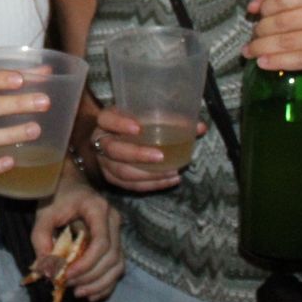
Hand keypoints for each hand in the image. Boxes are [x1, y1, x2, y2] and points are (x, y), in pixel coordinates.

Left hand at [34, 167, 122, 301]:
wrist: (68, 183)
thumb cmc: (56, 196)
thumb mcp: (44, 214)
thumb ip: (40, 239)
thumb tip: (45, 269)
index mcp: (98, 209)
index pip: (101, 243)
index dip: (86, 264)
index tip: (66, 275)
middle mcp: (113, 220)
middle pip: (112, 257)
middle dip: (90, 277)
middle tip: (68, 285)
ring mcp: (117, 231)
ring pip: (118, 265)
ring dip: (99, 283)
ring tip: (78, 293)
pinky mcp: (115, 242)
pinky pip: (117, 267)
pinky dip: (106, 283)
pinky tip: (91, 294)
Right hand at [86, 106, 200, 192]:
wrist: (116, 138)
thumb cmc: (134, 124)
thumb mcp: (145, 116)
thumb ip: (171, 119)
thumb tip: (200, 127)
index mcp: (106, 121)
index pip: (106, 119)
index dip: (119, 124)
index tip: (138, 128)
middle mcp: (101, 141)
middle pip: (113, 150)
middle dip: (137, 155)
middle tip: (161, 156)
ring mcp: (104, 162)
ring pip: (122, 172)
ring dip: (148, 175)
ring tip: (171, 172)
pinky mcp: (112, 178)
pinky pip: (130, 186)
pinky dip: (151, 184)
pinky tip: (170, 180)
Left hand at [242, 0, 301, 87]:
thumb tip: (253, 6)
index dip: (266, 6)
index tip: (256, 13)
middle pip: (286, 21)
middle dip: (262, 29)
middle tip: (253, 36)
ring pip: (289, 42)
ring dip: (263, 47)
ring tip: (250, 51)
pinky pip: (300, 60)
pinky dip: (277, 61)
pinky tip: (263, 62)